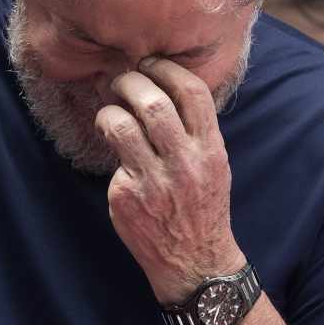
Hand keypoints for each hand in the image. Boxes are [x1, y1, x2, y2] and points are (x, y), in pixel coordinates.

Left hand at [95, 57, 244, 302]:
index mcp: (210, 148)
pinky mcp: (126, 195)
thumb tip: (163, 86)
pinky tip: (116, 157)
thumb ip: (193, 129)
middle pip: (152, 103)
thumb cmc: (201, 205)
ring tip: (110, 112)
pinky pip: (111, 159)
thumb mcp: (214, 164)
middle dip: (130, 82)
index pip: (191, 92)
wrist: (194, 261)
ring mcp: (153, 180)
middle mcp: (184, 162)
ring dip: (109, 110)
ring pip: (122, 126)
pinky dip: (110, 150)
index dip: (167, 69)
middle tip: (121, 81)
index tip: (151, 63)